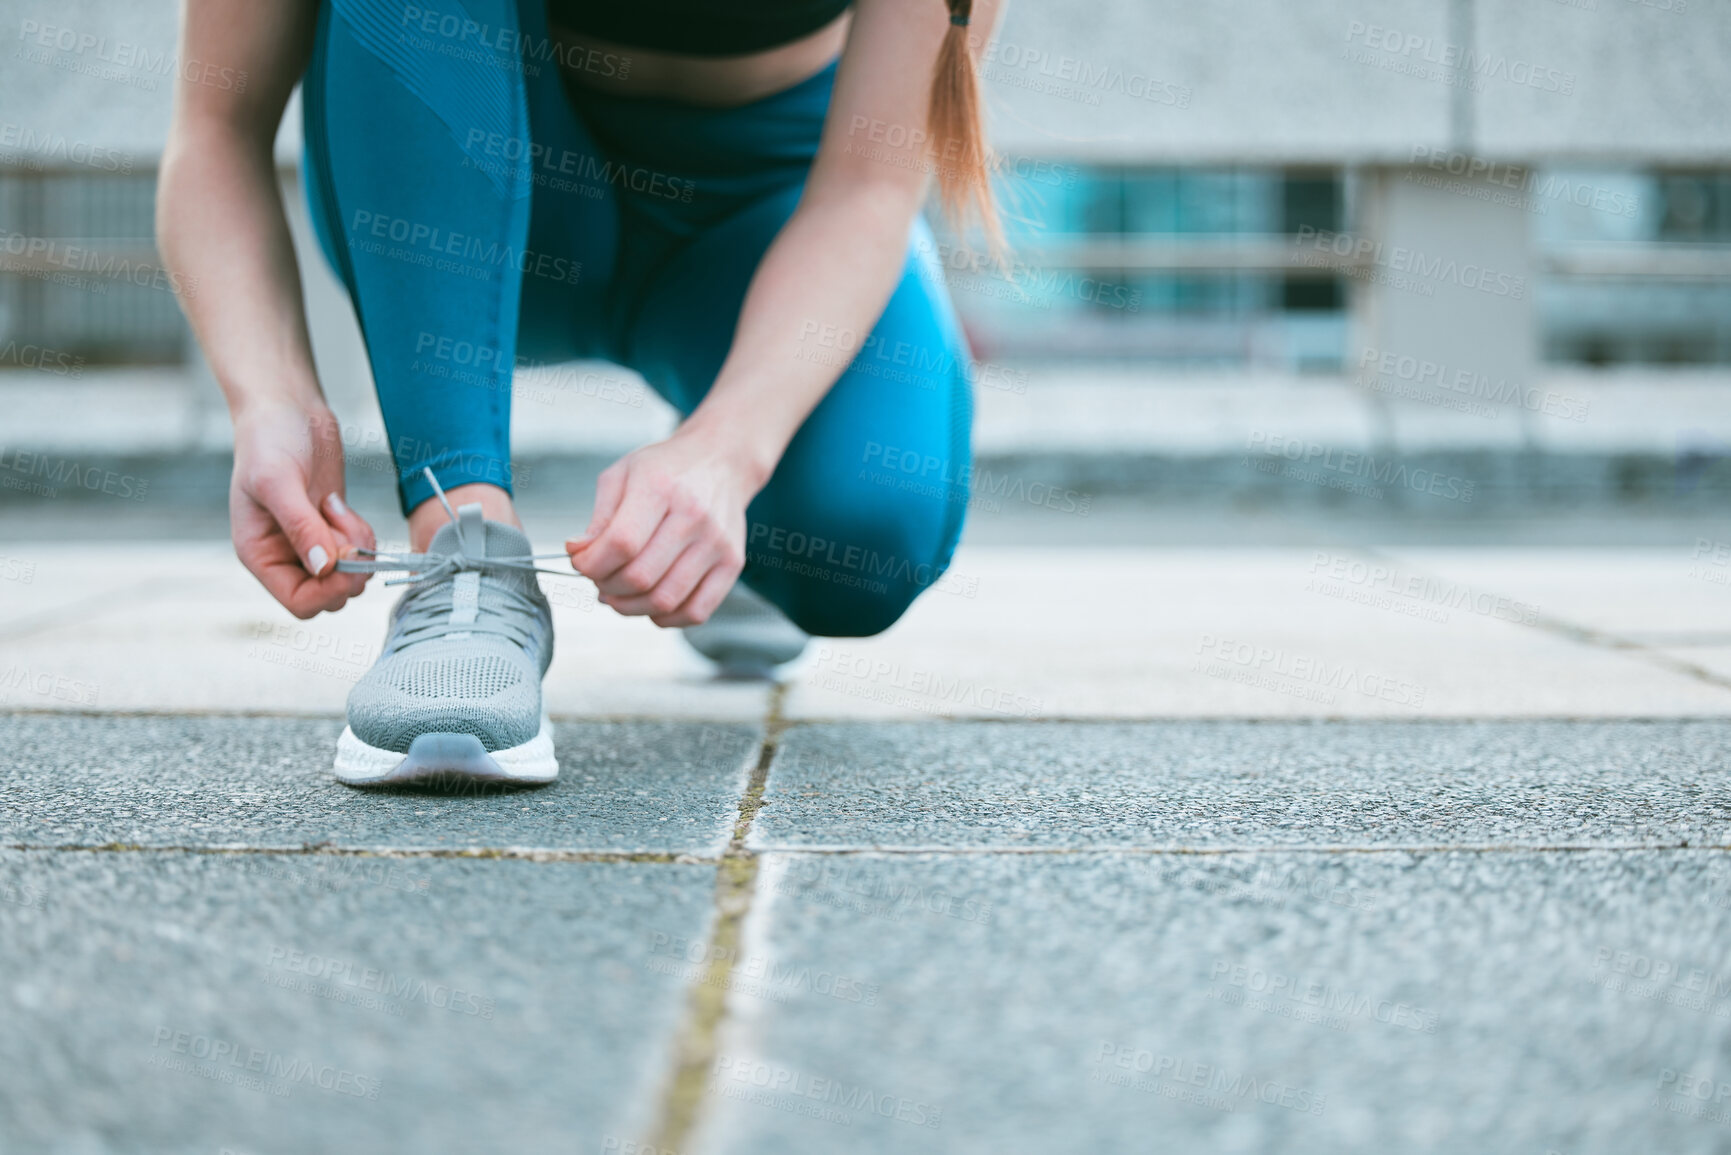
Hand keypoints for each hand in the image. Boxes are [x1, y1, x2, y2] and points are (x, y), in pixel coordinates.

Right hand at [230, 402, 375, 618]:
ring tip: (337, 508)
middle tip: (343, 527)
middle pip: (330, 596)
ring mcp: (311, 543)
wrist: (286, 408)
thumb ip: (301, 527)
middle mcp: (284, 556)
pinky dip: (362, 534)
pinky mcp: (333, 527)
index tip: (345, 557)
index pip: (300, 603)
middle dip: (349, 568)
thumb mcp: (278, 481)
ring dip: (357, 547)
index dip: (329, 590)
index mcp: (260, 554)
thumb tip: (324, 569)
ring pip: (349, 576)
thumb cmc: (269, 440)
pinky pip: (359, 552)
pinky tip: (340, 505)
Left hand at [566, 430, 761, 626]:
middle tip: (600, 579)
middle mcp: (694, 516)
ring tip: (619, 594)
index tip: (581, 563)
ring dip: (631, 607)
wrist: (721, 460)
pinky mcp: (732, 563)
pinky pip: (697, 611)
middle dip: (607, 587)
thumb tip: (578, 553)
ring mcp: (717, 543)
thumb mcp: (622, 475)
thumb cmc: (666, 468)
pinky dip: (667, 618)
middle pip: (640, 577)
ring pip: (665, 600)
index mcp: (660, 487)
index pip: (620, 544)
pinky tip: (651, 604)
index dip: (591, 564)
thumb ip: (599, 517)